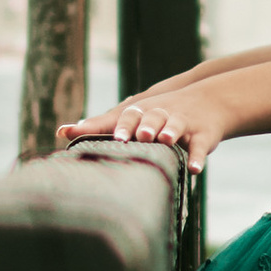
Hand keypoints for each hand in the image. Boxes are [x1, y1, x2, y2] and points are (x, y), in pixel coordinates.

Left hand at [60, 78, 239, 171]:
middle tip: (122, 137)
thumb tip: (61, 131)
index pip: (114, 117)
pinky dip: (196, 157)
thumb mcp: (134, 114)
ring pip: (174, 125)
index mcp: (140, 112)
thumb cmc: (159, 113)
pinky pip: (199, 146)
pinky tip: (192, 169)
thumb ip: (102, 124)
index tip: (70, 131)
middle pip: (147, 117)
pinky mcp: (203, 135)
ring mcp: (183, 122)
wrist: (209, 100)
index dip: (94, 125)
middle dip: (136, 126)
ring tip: (162, 140)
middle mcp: (159, 114)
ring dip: (167, 131)